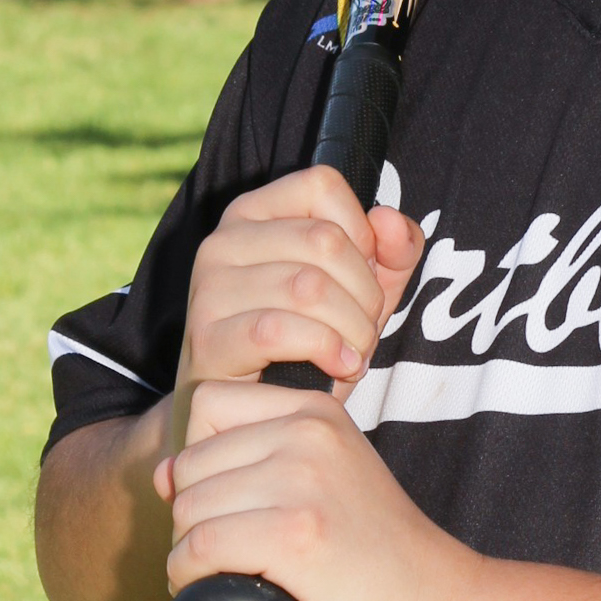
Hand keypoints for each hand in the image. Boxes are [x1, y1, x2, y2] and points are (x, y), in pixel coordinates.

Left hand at [155, 382, 475, 600]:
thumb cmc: (372, 556)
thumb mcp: (325, 480)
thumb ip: (258, 460)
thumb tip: (162, 473)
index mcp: (315, 412)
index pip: (205, 403)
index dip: (196, 457)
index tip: (224, 501)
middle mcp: (308, 436)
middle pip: (189, 463)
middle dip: (190, 515)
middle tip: (225, 554)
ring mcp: (303, 483)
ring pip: (189, 509)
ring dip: (187, 553)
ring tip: (221, 576)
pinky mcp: (296, 537)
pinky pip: (201, 548)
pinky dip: (190, 577)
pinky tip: (211, 591)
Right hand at [173, 164, 423, 445]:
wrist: (250, 415)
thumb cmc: (305, 344)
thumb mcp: (360, 291)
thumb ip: (392, 250)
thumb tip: (389, 221)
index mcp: (254, 213)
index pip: (323, 185)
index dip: (362, 234)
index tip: (363, 277)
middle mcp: (223, 240)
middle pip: (325, 240)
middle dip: (365, 294)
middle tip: (363, 330)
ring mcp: (209, 288)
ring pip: (309, 286)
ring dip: (351, 329)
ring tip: (352, 352)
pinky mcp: (207, 338)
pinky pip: (279, 330)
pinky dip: (324, 350)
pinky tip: (339, 366)